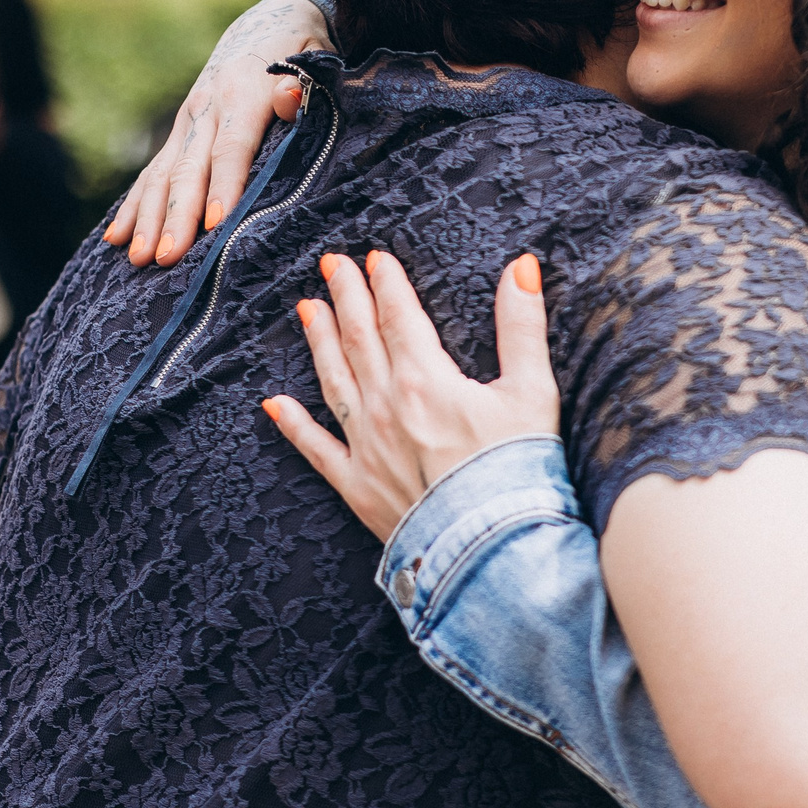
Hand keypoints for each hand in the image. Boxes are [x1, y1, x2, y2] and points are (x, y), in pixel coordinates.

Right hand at [106, 0, 331, 266]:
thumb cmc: (302, 56)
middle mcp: (207, 108)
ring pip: (162, 173)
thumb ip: (303, 85)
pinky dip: (133, 205)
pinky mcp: (179, 133)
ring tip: (139, 258)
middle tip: (166, 257)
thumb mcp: (314, 62)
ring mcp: (188, 121)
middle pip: (189, 168)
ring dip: (148, 218)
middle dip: (175, 215)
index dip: (224, 185)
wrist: (268, 26)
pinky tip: (116, 238)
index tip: (213, 224)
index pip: (232, 146)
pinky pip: (151, 172)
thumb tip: (287, 97)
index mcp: (244, 93)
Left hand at [265, 250, 559, 541]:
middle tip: (331, 265)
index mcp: (426, 378)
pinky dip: (293, 426)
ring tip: (307, 309)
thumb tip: (520, 267)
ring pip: (333, 380)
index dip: (385, 283)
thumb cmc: (518, 472)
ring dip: (319, 341)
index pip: (398, 316)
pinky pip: (316, 449)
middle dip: (345, 298)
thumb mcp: (533, 392)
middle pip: (359, 339)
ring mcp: (366, 447)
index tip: (374, 258)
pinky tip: (274, 405)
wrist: (493, 550)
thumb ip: (522, 327)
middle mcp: (386, 405)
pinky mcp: (357, 486)